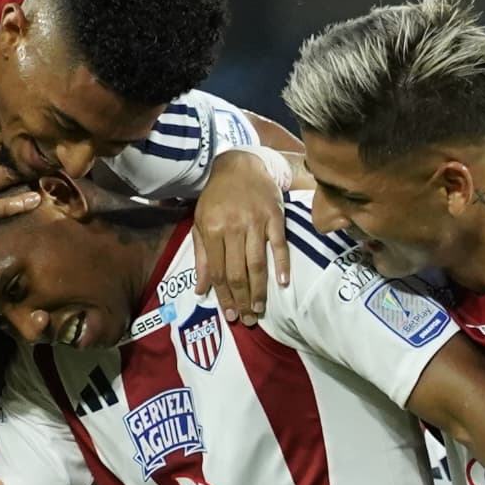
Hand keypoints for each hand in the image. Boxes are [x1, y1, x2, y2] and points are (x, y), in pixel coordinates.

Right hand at [0, 132, 35, 252]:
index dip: (1, 140)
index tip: (10, 142)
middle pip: (0, 156)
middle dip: (16, 154)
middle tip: (30, 156)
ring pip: (6, 177)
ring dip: (23, 173)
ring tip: (38, 172)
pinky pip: (4, 207)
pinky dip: (22, 202)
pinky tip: (36, 198)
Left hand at [195, 147, 288, 325]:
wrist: (240, 165)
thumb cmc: (217, 197)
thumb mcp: (200, 223)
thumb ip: (202, 257)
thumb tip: (201, 290)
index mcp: (212, 229)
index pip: (219, 271)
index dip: (224, 296)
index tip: (230, 315)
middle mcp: (234, 227)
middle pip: (238, 272)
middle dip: (243, 299)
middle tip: (248, 320)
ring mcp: (256, 222)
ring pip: (257, 263)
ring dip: (260, 290)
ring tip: (260, 310)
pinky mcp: (275, 217)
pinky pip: (279, 245)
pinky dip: (282, 265)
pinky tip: (283, 283)